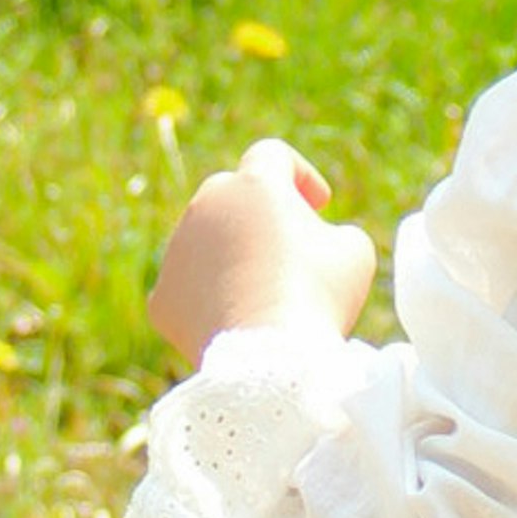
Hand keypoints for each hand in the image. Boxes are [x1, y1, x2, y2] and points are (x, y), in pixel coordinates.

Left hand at [149, 139, 378, 368]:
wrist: (268, 361)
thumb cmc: (318, 296)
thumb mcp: (354, 252)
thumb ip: (335, 232)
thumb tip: (317, 241)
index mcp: (254, 185)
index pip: (273, 156)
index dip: (299, 175)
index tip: (318, 205)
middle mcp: (206, 206)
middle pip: (233, 196)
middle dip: (261, 214)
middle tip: (289, 249)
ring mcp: (177, 251)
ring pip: (206, 243)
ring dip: (232, 256)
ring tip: (266, 294)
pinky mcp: (162, 297)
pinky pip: (189, 289)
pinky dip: (211, 299)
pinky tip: (238, 321)